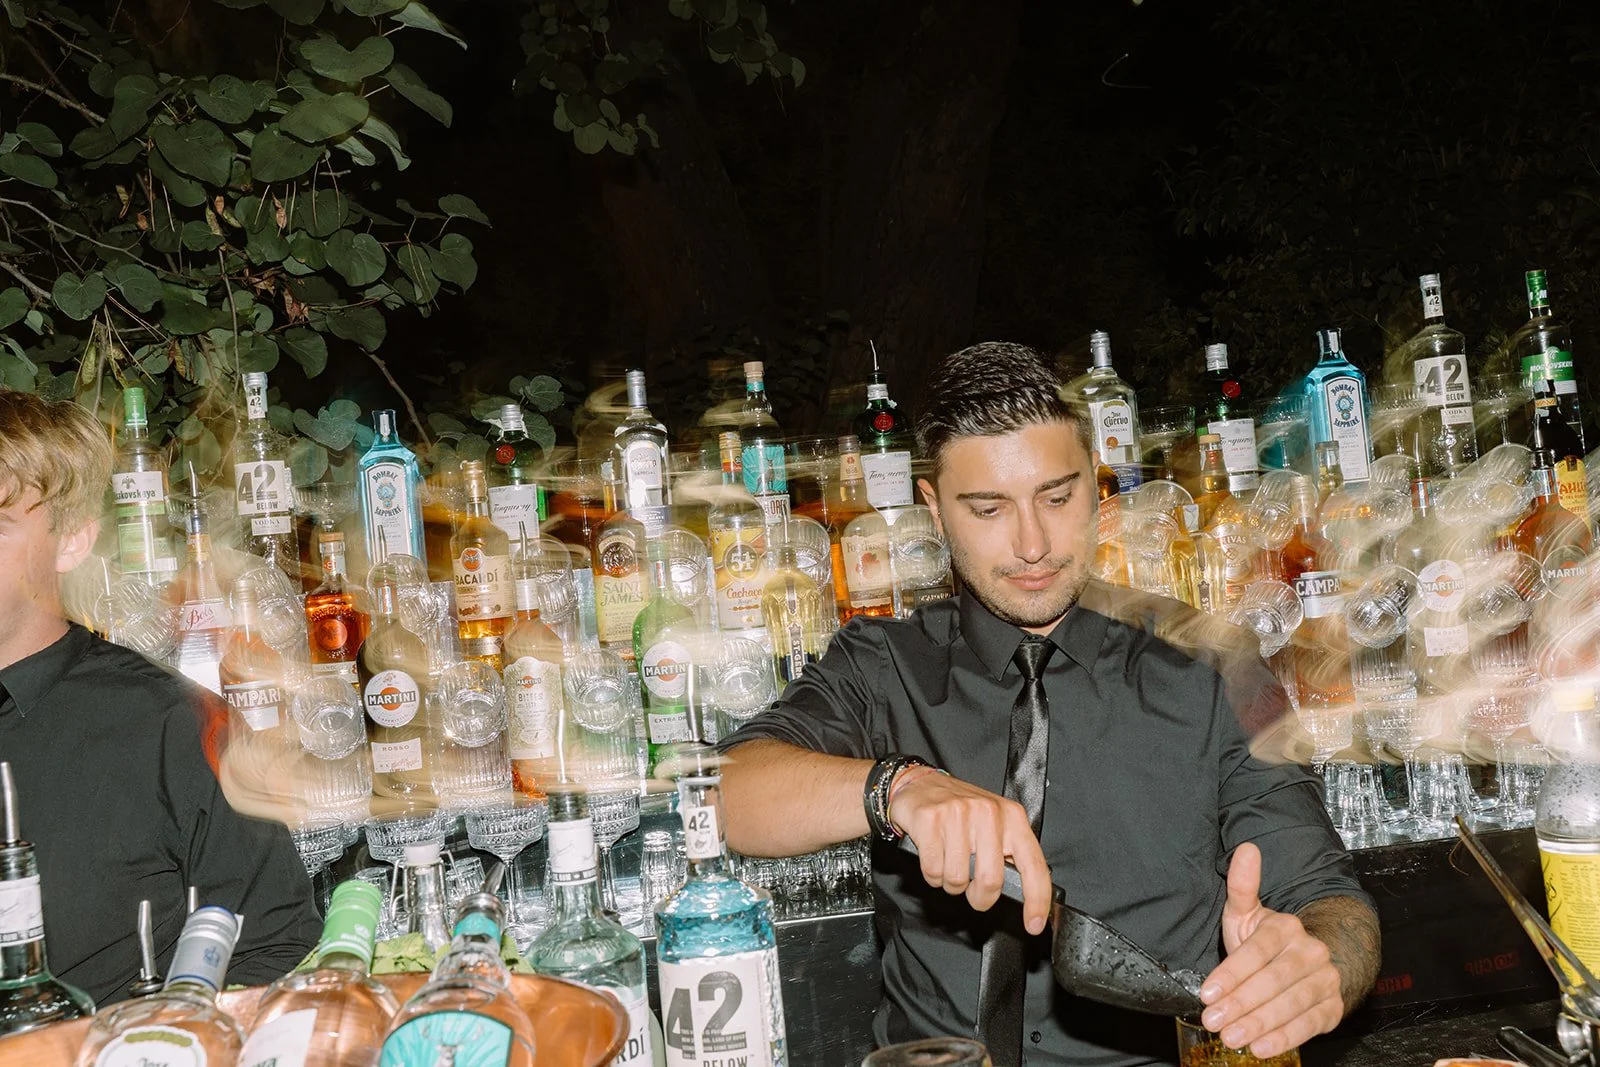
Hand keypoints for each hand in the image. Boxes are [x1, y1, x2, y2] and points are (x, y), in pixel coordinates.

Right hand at [888, 770, 1052, 934]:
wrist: (919, 784)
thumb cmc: (959, 810)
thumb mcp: (994, 824)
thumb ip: (1010, 854)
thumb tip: (1025, 895)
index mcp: (1011, 816)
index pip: (1033, 865)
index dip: (1037, 900)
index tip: (1034, 924)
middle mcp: (988, 812)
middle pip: (990, 881)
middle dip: (979, 897)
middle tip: (972, 890)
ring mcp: (957, 814)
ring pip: (958, 879)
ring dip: (951, 883)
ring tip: (949, 863)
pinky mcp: (929, 820)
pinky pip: (933, 870)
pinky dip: (932, 874)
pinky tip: (933, 856)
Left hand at [1198, 843, 1343, 1058]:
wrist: (1311, 960)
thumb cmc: (1266, 941)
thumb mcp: (1247, 913)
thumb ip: (1243, 886)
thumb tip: (1246, 849)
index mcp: (1285, 928)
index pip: (1257, 952)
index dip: (1231, 974)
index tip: (1206, 993)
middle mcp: (1310, 952)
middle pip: (1274, 980)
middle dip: (1241, 1004)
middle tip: (1214, 1021)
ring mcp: (1325, 980)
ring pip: (1292, 1004)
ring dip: (1260, 1024)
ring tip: (1232, 1037)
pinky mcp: (1332, 1007)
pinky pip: (1310, 1024)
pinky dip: (1285, 1038)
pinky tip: (1261, 1048)